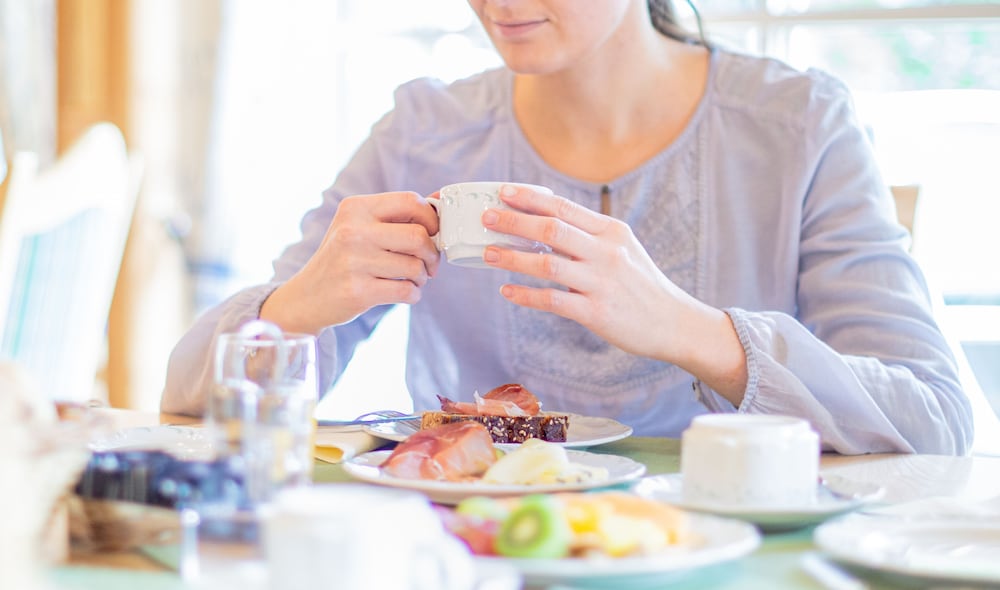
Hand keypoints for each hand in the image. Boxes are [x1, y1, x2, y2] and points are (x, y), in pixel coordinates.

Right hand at [261, 191, 440, 333]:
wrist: (307, 296)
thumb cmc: (343, 259)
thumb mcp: (359, 227)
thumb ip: (396, 214)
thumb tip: (440, 198)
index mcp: (356, 208)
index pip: (410, 200)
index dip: (431, 218)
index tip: (433, 233)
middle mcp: (353, 231)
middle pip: (418, 235)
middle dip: (432, 253)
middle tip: (429, 264)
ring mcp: (354, 261)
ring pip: (415, 266)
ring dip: (422, 277)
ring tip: (412, 279)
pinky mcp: (358, 291)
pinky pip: (406, 291)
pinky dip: (413, 294)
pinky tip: (404, 293)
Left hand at [481, 185, 747, 401]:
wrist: (674, 323)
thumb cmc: (641, 285)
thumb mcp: (622, 249)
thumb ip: (589, 234)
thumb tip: (544, 221)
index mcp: (611, 231)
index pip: (564, 208)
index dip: (531, 199)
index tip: (503, 192)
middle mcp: (607, 252)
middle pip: (551, 229)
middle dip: (514, 222)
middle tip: (486, 218)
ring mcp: (601, 282)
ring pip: (547, 264)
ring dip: (513, 258)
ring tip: (488, 254)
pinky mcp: (597, 312)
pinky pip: (553, 301)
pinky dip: (527, 295)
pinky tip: (507, 291)